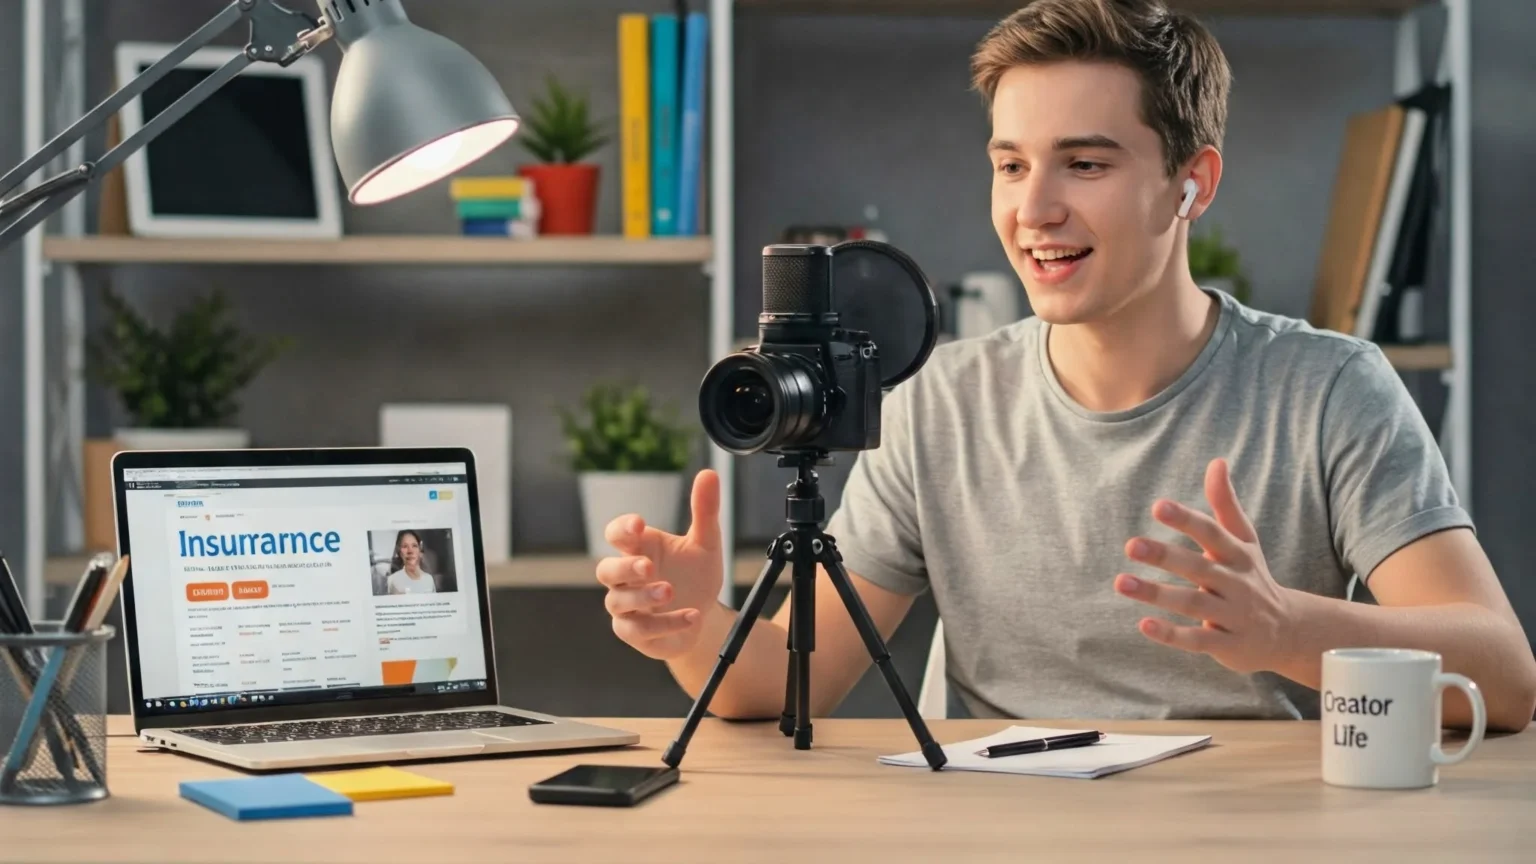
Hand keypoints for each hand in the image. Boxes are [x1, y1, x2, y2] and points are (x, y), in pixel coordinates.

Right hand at [596, 469, 722, 659]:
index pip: (616, 534)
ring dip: (642, 597)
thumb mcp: (706, 543)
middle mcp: (626, 578)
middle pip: (607, 570)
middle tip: (648, 566)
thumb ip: (705, 511)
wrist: (703, 616)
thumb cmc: (695, 575)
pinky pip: (639, 630)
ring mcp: (628, 607)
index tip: (638, 524)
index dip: (622, 529)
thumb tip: (709, 474)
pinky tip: (691, 616)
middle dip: (625, 567)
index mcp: (640, 549)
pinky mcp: (636, 632)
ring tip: (669, 591)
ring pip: (618, 602)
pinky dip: (665, 623)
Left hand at [1113, 458, 1299, 674]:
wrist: (1288, 632)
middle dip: (1164, 556)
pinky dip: (1172, 634)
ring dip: (1156, 594)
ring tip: (1121, 582)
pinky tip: (1144, 624)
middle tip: (1130, 544)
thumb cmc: (1253, 577)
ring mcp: (1233, 616)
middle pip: (1198, 568)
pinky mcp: (1227, 645)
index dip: (1186, 520)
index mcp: (1237, 556)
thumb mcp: (1244, 541)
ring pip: (1192, 604)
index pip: (1211, 533)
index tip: (1158, 506)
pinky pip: (1197, 640)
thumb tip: (1216, 461)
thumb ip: (1225, 504)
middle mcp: (1236, 584)